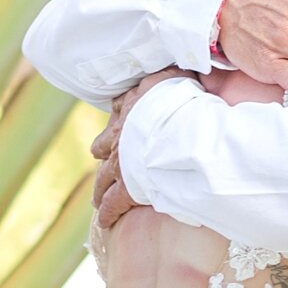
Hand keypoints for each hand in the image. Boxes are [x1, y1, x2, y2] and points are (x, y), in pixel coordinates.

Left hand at [91, 70, 186, 230]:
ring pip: (103, 177)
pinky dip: (108, 213)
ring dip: (101, 187)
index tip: (119, 124)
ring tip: (98, 198)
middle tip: (102, 160)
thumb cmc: (185, 102)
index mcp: (133, 105)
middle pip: (103, 145)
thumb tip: (189, 66)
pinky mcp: (125, 188)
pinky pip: (112, 203)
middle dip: (103, 153)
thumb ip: (178, 74)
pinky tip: (105, 221)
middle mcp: (120, 134)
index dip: (120, 119)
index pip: (120, 109)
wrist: (178, 129)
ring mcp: (120, 162)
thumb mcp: (180, 78)